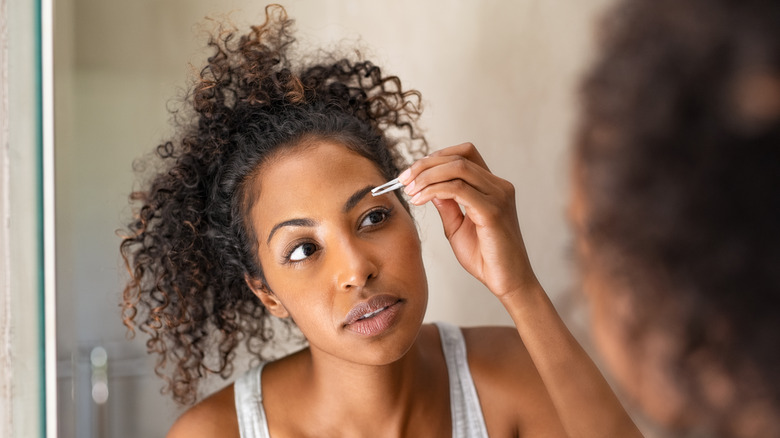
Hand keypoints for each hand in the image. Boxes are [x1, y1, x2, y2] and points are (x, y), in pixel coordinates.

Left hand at [399, 143, 537, 299]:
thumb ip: (447, 205)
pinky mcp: (493, 211)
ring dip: (427, 175)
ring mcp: (498, 196)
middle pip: (458, 156)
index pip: (464, 154)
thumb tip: (429, 187)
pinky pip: (458, 189)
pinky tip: (420, 199)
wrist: (507, 282)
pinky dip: (434, 189)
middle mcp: (499, 186)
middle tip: (403, 179)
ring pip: (458, 167)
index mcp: (492, 187)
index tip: (412, 174)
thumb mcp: (457, 227)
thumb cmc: (486, 258)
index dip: (436, 158)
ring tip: (410, 190)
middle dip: (425, 164)